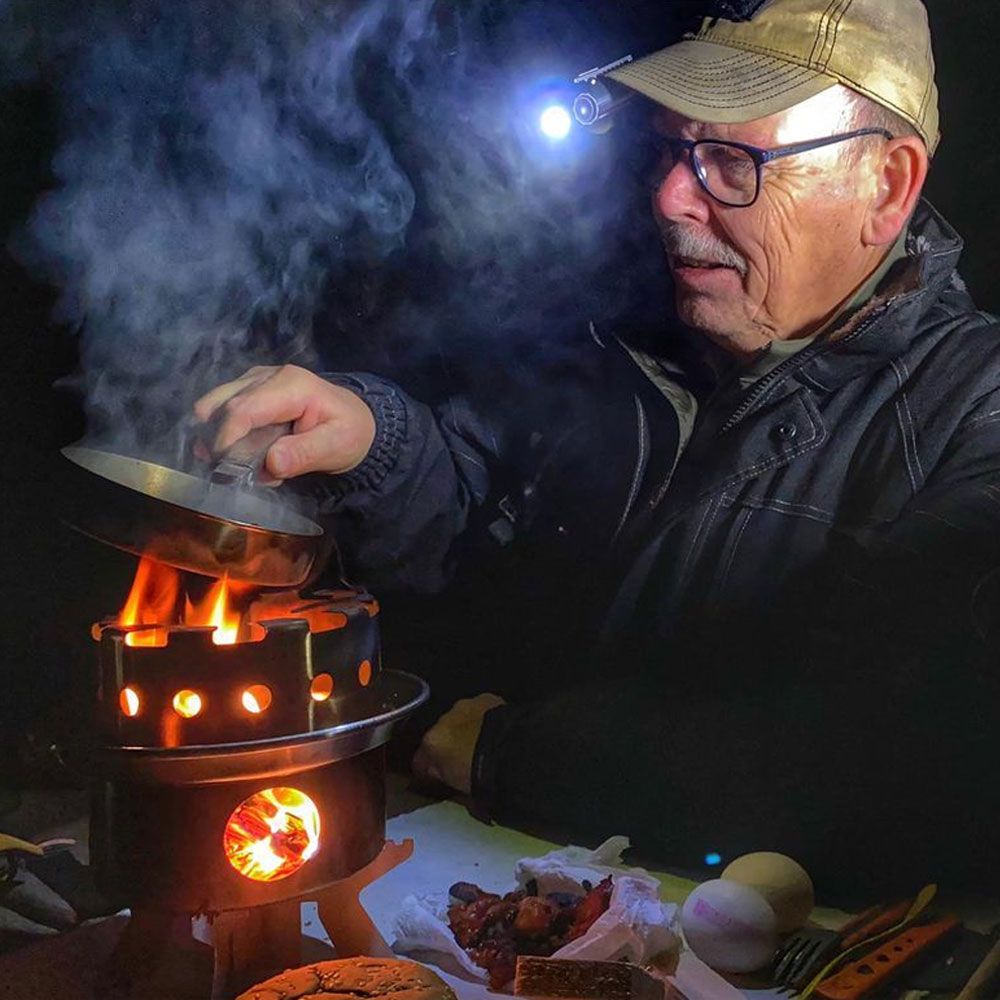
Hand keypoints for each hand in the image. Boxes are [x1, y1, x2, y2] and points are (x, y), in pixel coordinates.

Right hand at [193, 365, 375, 482]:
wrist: (354, 420)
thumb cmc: (347, 432)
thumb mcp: (336, 447)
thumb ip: (304, 455)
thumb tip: (271, 462)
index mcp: (291, 385)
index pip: (243, 410)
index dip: (226, 439)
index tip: (224, 470)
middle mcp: (266, 376)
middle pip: (220, 407)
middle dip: (221, 444)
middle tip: (238, 474)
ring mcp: (252, 380)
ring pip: (212, 408)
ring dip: (222, 441)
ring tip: (250, 464)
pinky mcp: (245, 390)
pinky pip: (220, 412)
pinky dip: (227, 437)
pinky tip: (252, 454)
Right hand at [412, 694, 504, 794]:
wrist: (510, 752)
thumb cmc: (479, 775)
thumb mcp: (454, 783)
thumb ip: (439, 772)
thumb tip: (434, 768)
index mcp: (433, 741)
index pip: (423, 755)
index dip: (431, 764)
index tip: (438, 772)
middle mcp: (444, 718)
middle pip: (443, 731)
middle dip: (451, 741)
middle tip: (466, 756)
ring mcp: (466, 706)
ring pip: (461, 718)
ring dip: (468, 728)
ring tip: (483, 742)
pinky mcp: (487, 698)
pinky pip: (481, 710)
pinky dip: (485, 718)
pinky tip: (496, 729)